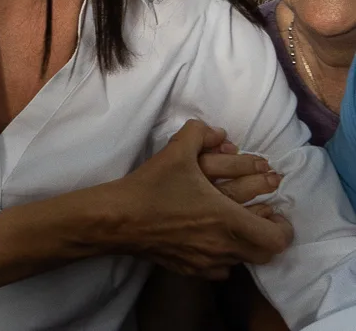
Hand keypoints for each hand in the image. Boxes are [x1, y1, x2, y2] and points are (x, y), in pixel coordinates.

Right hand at [110, 120, 292, 279]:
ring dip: (245, 245)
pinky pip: (219, 270)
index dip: (283, 227)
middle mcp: (223, 246)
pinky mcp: (189, 269)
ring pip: (242, 261)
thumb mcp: (176, 151)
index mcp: (228, 219)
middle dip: (267, 235)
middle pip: (265, 253)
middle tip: (260, 218)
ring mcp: (207, 261)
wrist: (119, 218)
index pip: (276, 237)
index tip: (275, 212)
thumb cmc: (152, 186)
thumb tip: (217, 132)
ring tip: (236, 228)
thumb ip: (199, 133)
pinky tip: (211, 244)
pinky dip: (223, 258)